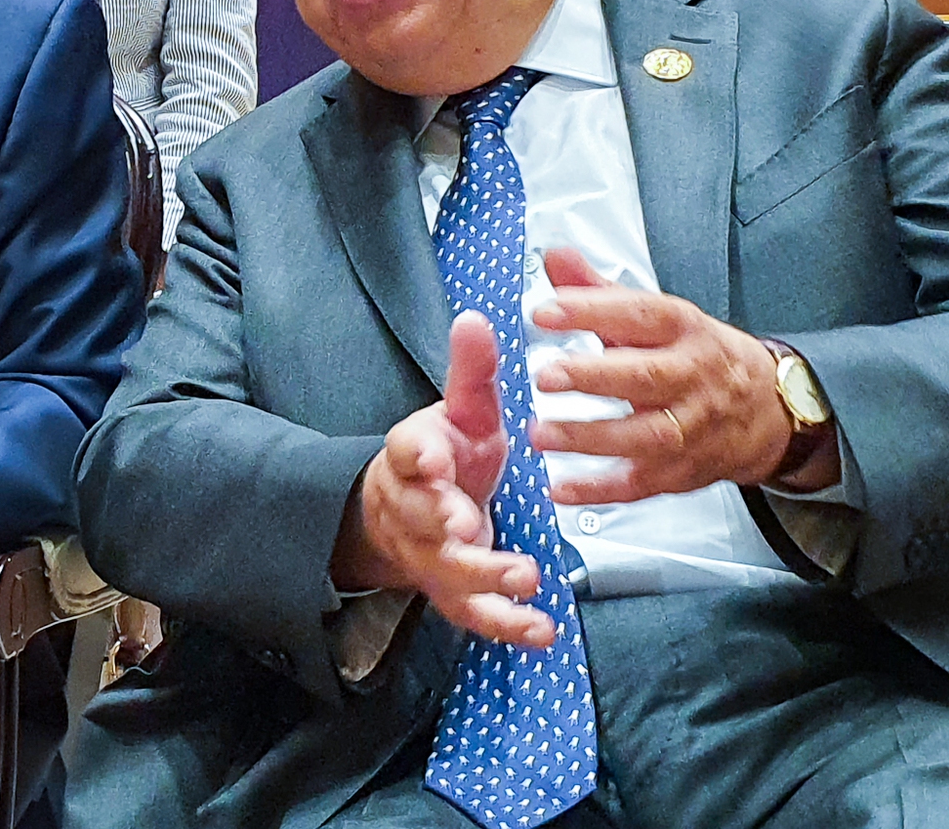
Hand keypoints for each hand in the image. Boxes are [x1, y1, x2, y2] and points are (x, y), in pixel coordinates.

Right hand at [333, 312, 555, 648]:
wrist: (413, 512)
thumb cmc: (448, 454)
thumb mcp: (463, 409)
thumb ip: (471, 370)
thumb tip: (476, 318)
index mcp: (414, 456)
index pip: (407, 453)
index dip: (419, 457)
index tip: (435, 459)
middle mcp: (416, 510)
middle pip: (422, 518)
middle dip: (444, 523)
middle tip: (469, 526)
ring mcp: (432, 556)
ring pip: (449, 571)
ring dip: (484, 576)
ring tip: (524, 576)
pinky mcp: (455, 593)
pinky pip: (476, 614)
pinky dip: (507, 625)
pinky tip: (541, 629)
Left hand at [527, 247, 826, 500]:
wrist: (769, 409)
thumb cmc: (697, 355)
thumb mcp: (658, 315)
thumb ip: (598, 290)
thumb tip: (555, 256)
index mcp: (683, 330)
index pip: (638, 315)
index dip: (591, 311)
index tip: (544, 311)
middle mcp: (691, 377)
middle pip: (644, 377)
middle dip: (593, 377)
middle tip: (545, 375)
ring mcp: (692, 428)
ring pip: (644, 435)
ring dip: (589, 437)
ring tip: (540, 432)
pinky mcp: (684, 470)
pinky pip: (642, 483)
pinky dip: (600, 490)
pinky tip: (561, 487)